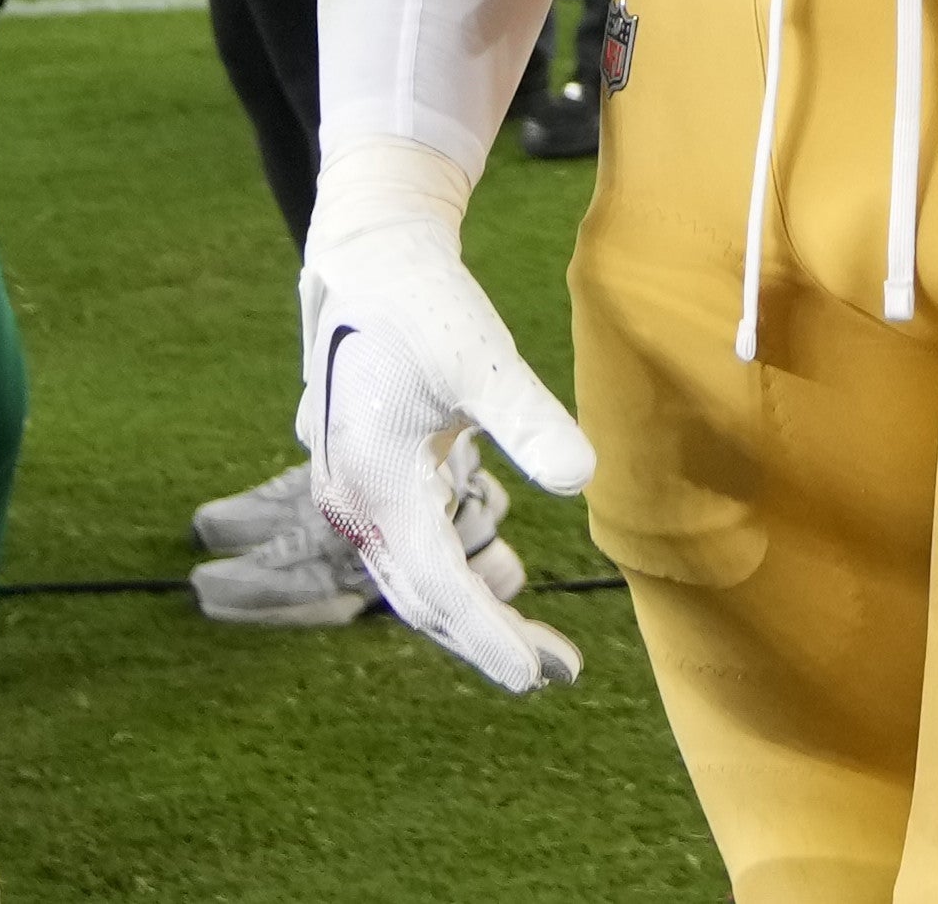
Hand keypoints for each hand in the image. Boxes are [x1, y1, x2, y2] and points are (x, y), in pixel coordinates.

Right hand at [298, 141, 595, 694]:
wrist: (370, 261)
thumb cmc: (428, 307)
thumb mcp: (482, 357)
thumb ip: (528, 419)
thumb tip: (583, 479)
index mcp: (379, 489)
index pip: (440, 588)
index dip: (489, 636)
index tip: (538, 675)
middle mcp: (355, 507)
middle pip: (424, 600)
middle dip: (487, 642)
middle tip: (558, 675)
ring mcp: (354, 497)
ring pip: (414, 581)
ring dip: (472, 615)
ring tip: (540, 646)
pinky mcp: (370, 480)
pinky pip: (410, 552)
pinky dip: (453, 578)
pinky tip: (498, 584)